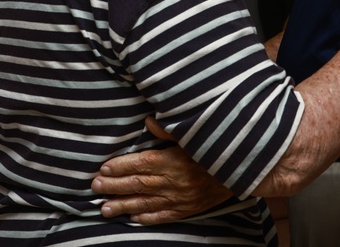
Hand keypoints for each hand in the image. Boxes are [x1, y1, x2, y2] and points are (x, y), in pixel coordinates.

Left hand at [92, 117, 232, 223]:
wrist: (245, 171)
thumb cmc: (215, 149)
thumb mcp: (195, 134)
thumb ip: (170, 130)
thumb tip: (149, 120)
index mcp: (173, 160)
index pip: (140, 164)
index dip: (119, 167)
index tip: (103, 169)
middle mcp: (173, 181)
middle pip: (138, 184)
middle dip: (114, 187)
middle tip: (95, 188)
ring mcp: (180, 198)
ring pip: (146, 203)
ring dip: (123, 205)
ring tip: (104, 208)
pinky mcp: (188, 209)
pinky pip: (164, 215)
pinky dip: (147, 217)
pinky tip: (133, 218)